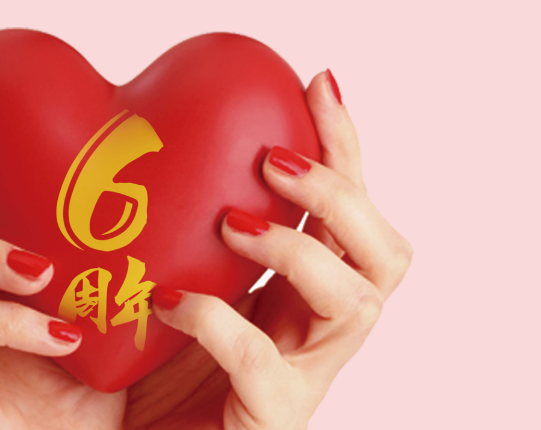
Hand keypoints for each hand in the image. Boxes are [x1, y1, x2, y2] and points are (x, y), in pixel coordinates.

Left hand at [124, 70, 412, 428]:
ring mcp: (303, 374)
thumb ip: (194, 233)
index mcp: (302, 291)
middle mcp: (316, 328)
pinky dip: (215, 319)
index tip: (316, 86)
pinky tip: (169, 299)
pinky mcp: (272, 415)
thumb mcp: (180, 278)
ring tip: (232, 222)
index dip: (345, 148)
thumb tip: (169, 157)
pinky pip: (261, 360)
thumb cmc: (154, 368)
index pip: (350, 212)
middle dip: (341, 193)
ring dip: (300, 248)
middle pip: (385, 252)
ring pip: (357, 301)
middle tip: (274, 159)